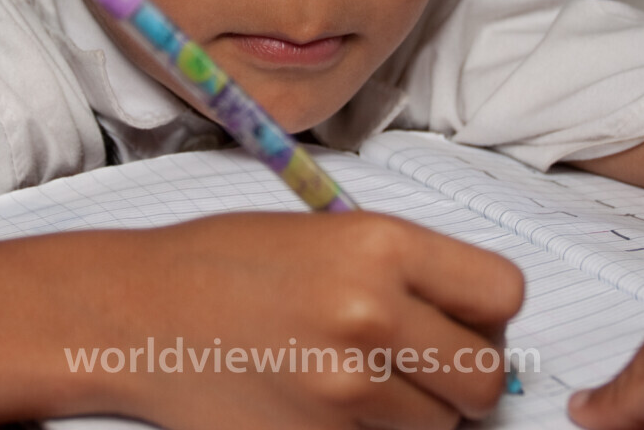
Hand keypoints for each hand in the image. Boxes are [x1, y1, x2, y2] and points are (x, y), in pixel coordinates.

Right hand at [55, 212, 523, 429]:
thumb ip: (410, 269)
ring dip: (416, 411)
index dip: (487, 311)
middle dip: (462, 373)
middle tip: (422, 360)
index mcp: (379, 246)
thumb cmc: (228, 263)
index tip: (462, 317)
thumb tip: (483, 320)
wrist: (140, 315)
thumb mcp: (328, 232)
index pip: (503, 294)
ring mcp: (343, 391)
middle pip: (484, 376)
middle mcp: (369, 316)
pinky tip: (326, 402)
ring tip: (360, 377)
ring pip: (441, 426)